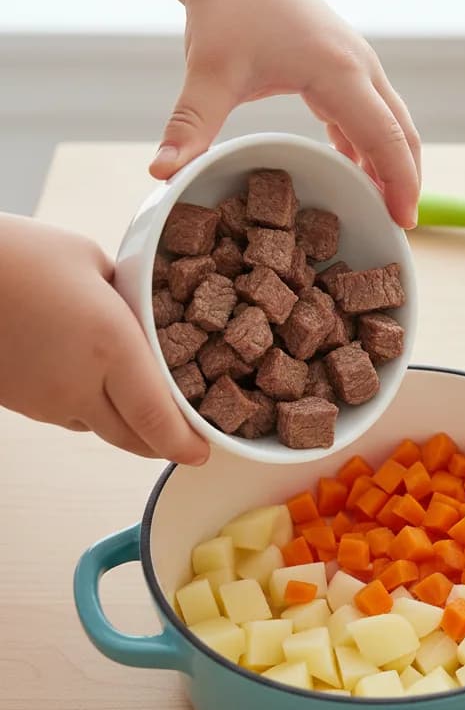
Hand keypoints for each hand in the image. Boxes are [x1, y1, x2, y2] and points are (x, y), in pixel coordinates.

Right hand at [0, 215, 209, 464]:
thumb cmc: (17, 255)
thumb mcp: (90, 262)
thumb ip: (125, 298)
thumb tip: (141, 313)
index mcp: (111, 347)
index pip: (157, 417)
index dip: (184, 444)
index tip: (202, 454)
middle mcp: (79, 384)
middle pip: (134, 439)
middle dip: (164, 446)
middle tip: (185, 442)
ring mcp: (44, 400)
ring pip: (100, 430)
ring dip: (128, 428)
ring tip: (146, 411)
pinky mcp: (17, 403)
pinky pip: (67, 417)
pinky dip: (90, 412)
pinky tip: (93, 387)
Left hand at [150, 0, 420, 228]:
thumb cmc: (224, 9)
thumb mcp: (209, 73)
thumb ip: (191, 127)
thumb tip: (162, 173)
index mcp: (340, 71)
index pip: (387, 137)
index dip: (400, 184)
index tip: (403, 222)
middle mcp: (360, 67)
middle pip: (403, 133)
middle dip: (406, 181)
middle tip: (400, 226)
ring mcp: (358, 64)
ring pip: (393, 124)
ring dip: (393, 165)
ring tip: (382, 208)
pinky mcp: (346, 66)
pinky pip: (372, 114)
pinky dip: (372, 147)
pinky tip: (356, 173)